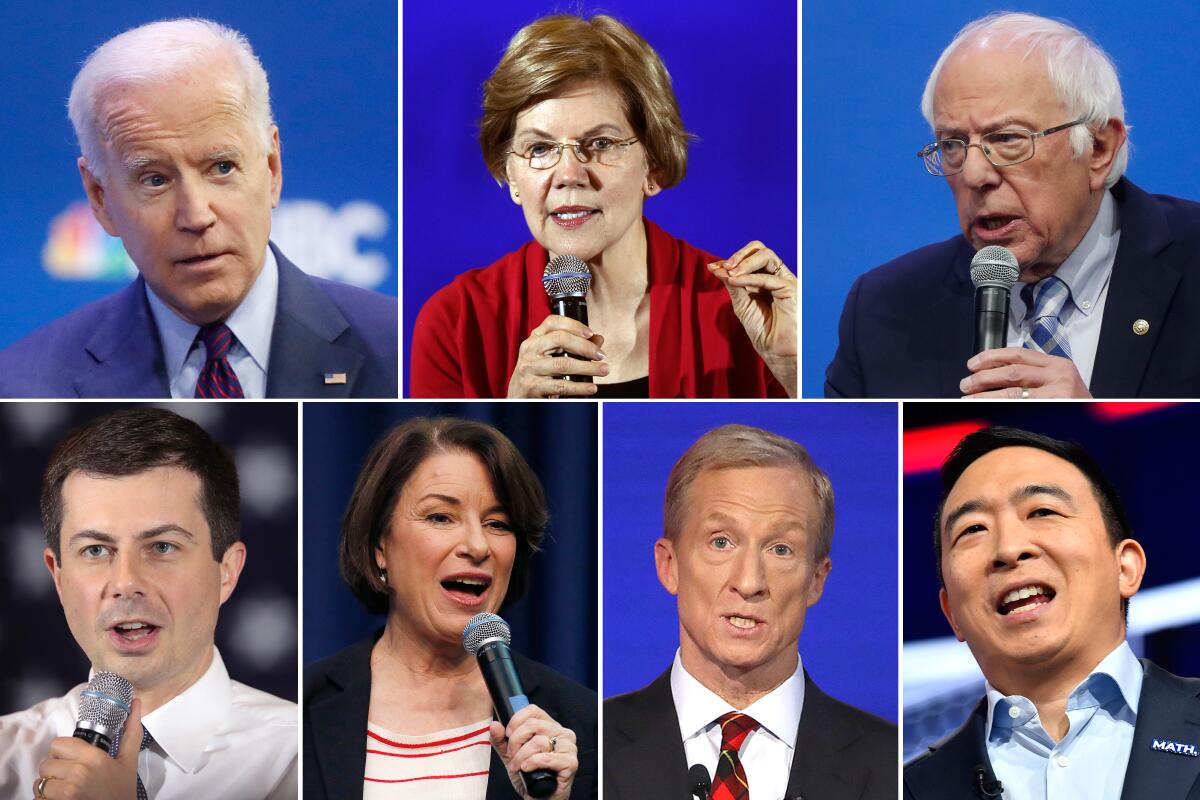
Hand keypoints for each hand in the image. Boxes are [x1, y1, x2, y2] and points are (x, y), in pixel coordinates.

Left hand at [34, 698, 141, 799]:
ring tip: (65, 790)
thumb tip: (136, 703)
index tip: (73, 760)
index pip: (58, 744)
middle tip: (69, 777)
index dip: (63, 752)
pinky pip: (39, 798)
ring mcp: (66, 791)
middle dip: (55, 770)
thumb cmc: (122, 792)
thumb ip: (131, 732)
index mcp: (93, 757)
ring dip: (49, 786)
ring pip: (40, 782)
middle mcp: (78, 772)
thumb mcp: (129, 761)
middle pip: (46, 763)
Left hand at [489, 704, 577, 799]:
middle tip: (512, 755)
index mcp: (551, 727)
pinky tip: (527, 769)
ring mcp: (569, 747)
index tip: (508, 735)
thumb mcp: (511, 756)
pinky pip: (546, 757)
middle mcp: (563, 733)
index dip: (516, 720)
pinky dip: (532, 763)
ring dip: (521, 756)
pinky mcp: (571, 763)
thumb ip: (501, 741)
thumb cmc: (529, 775)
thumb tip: (495, 725)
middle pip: (533, 725)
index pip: (533, 710)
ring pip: (538, 741)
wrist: (539, 799)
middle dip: (516, 742)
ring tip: (518, 766)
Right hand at [507, 315, 607, 397]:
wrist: (517, 396)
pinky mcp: (532, 386)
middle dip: (585, 347)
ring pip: (563, 364)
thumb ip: (575, 346)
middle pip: (560, 339)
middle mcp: (530, 349)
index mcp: (535, 338)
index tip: (591, 333)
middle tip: (601, 355)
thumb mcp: (551, 356)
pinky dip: (579, 387)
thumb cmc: (537, 373)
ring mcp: (529, 368)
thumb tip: (599, 339)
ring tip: (603, 370)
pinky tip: (591, 387)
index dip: (574, 325)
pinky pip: (561, 385)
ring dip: (588, 367)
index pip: (553, 322)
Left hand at [708, 241, 796, 396]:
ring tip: (729, 272)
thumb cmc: (762, 331)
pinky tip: (734, 281)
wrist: (776, 351)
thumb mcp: (741, 304)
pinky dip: (748, 277)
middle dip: (738, 255)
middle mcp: (774, 276)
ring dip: (744, 262)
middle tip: (723, 267)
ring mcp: (783, 280)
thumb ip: (732, 285)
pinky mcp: (790, 288)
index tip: (712, 268)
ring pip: (765, 255)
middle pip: (759, 249)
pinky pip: (767, 277)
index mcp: (763, 279)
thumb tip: (716, 267)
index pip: (747, 258)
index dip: (729, 261)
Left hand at [959, 348, 1091, 397]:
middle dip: (983, 377)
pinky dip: (1000, 408)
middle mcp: (1059, 374)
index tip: (973, 364)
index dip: (991, 357)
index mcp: (1056, 363)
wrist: (1102, 418)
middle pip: (1012, 371)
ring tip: (968, 398)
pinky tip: (986, 410)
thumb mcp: (1057, 381)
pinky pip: (1020, 407)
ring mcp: (1059, 392)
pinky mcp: (1056, 407)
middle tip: (966, 384)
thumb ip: (1031, 375)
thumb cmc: (1073, 403)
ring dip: (985, 395)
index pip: (1017, 354)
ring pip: (1013, 391)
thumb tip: (989, 376)